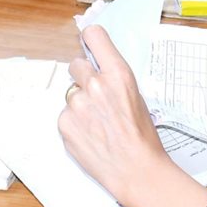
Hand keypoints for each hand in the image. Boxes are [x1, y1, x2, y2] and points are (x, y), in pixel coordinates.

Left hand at [60, 27, 206, 206]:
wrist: (136, 170)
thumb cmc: (142, 137)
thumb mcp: (136, 96)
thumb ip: (113, 78)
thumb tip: (97, 67)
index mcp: (118, 74)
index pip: (94, 36)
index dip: (90, 40)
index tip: (89, 44)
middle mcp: (95, 84)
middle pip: (76, 64)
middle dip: (83, 77)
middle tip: (96, 96)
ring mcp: (77, 104)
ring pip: (70, 93)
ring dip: (79, 104)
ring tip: (97, 124)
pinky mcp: (64, 123)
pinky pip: (65, 114)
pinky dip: (74, 123)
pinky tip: (90, 135)